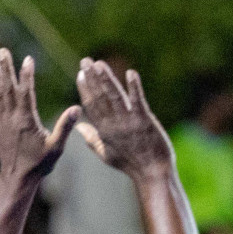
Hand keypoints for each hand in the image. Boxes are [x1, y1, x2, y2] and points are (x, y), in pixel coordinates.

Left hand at [0, 48, 79, 182]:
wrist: (17, 178)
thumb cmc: (39, 164)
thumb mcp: (56, 147)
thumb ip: (66, 127)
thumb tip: (77, 109)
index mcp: (27, 121)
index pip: (27, 92)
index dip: (27, 75)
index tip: (28, 59)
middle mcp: (12, 118)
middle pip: (8, 88)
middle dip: (5, 68)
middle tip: (2, 51)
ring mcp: (3, 121)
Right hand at [75, 58, 174, 183]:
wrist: (153, 174)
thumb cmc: (131, 164)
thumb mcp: (106, 154)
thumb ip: (91, 139)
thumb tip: (78, 127)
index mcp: (104, 131)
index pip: (91, 106)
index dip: (85, 89)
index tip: (81, 73)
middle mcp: (114, 125)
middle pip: (100, 97)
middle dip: (92, 78)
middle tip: (86, 60)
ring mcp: (129, 123)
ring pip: (115, 97)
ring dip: (107, 79)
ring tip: (100, 63)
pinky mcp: (145, 121)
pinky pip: (138, 101)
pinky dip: (134, 87)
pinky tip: (130, 73)